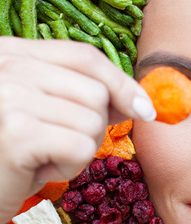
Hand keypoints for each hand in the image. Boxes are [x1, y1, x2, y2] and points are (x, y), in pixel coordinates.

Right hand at [0, 37, 154, 223]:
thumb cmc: (13, 155)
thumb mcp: (47, 113)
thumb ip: (83, 95)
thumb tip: (139, 100)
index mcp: (13, 52)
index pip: (84, 56)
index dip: (121, 82)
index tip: (144, 108)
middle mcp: (7, 66)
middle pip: (95, 90)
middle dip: (93, 126)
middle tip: (58, 145)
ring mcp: (10, 97)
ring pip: (93, 121)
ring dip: (78, 151)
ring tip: (43, 157)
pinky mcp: (17, 133)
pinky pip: (81, 147)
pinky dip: (68, 168)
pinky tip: (37, 171)